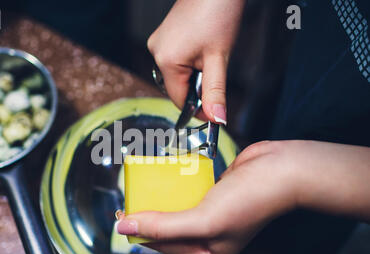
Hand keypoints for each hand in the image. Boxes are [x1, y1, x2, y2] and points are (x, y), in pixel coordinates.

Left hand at [117, 140, 369, 253]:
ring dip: (161, 201)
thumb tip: (127, 228)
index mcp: (210, 252)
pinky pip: (188, 193)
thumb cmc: (250, 201)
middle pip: (168, 229)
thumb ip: (164, 226)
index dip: (140, 233)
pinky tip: (165, 179)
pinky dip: (176, 187)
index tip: (120, 218)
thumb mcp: (204, 220)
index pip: (164, 246)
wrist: (281, 169)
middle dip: (148, 217)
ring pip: (177, 210)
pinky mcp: (216, 193)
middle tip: (127, 202)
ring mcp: (213, 213)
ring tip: (142, 190)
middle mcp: (211, 236)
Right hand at [147, 0, 244, 123]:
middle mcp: (156, 53)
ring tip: (210, 56)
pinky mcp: (164, 38)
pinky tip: (202, 49)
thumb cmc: (217, 12)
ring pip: (178, 75)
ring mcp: (158, 44)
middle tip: (216, 72)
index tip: (215, 111)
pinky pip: (176, 61)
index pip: (180, 100)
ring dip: (194, 75)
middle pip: (177, 88)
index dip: (199, 109)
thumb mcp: (219, 58)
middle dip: (197, 89)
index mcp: (166, 61)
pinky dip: (190, 63)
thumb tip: (217, 118)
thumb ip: (216, 91)